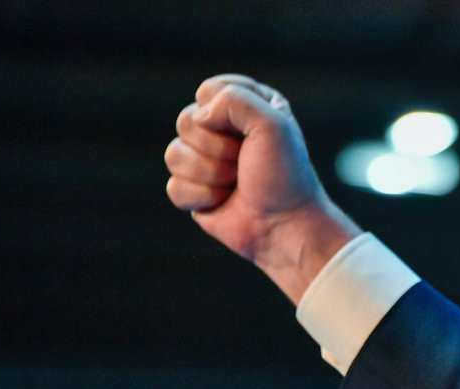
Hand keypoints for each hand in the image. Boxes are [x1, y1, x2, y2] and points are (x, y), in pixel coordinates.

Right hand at [165, 74, 359, 302]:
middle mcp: (223, 130)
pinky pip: (174, 187)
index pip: (208, 91)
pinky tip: (223, 202)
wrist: (286, 226)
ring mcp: (206, 161)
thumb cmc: (285, 176)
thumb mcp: (273, 124)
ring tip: (236, 183)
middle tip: (244, 163)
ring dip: (209, 173)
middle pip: (186, 121)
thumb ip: (235, 99)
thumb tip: (199, 117)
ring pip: (174, 154)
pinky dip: (200, 197)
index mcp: (246, 106)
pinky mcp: (194, 192)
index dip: (223, 113)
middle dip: (217, 148)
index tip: (249, 134)